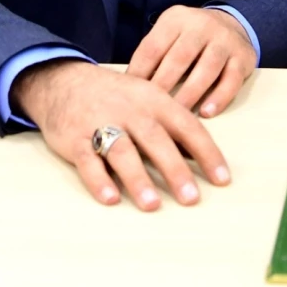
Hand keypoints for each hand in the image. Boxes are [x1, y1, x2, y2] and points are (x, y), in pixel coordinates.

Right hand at [12, 59, 230, 210]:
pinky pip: (88, 160)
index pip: (188, 127)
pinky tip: (110, 198)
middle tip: (191, 198)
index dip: (206, 153)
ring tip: (153, 204)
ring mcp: (102, 123)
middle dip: (175, 170)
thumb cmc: (117, 97)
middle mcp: (131, 110)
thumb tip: (201, 158)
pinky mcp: (75, 138)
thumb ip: (171, 126)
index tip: (222, 179)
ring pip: (122, 151)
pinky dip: (98, 180)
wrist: (64, 81)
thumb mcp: (148, 100)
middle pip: (156, 140)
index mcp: (155, 100)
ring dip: (138, 179)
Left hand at [126, 5, 255, 117]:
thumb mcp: (169, 35)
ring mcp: (225, 40)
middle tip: (150, 111)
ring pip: (206, 69)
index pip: (153, 47)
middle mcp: (202, 25)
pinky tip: (206, 113)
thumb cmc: (190, 39)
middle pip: (179, 58)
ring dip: (189, 95)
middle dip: (163, 86)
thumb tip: (125, 88)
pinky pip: (231, 80)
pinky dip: (219, 98)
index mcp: (176, 19)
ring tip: (177, 116)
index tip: (129, 97)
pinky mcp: (243, 57)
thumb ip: (151, 55)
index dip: (139, 73)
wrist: (233, 24)